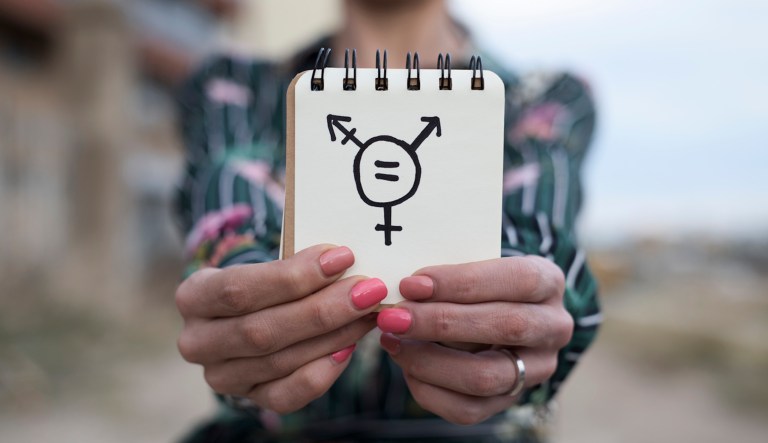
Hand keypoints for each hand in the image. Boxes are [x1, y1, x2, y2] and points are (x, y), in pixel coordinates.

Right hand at [175, 245, 384, 413]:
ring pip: (279, 361)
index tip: (342, 258)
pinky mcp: (248, 399)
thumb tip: (346, 262)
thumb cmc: (264, 282)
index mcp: (194, 296)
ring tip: (368, 313)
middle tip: (367, 290)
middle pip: (262, 330)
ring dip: (332, 336)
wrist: (250, 314)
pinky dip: (322, 372)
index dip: (293, 276)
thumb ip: (297, 266)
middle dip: (322, 309)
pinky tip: (349, 347)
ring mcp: (221, 376)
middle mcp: (197, 341)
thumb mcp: (267, 265)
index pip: (239, 288)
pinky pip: (287, 395)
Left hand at [377, 256, 572, 424]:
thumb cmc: (476, 283)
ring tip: (393, 341)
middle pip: (505, 327)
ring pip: (485, 376)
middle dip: (441, 322)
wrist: (495, 313)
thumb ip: (446, 277)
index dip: (461, 282)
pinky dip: (429, 389)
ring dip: (429, 360)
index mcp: (548, 282)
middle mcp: (553, 327)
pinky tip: (405, 366)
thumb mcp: (472, 265)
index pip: (516, 279)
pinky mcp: (511, 400)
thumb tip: (404, 291)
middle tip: (395, 316)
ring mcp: (536, 369)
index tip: (412, 284)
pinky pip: (468, 409)